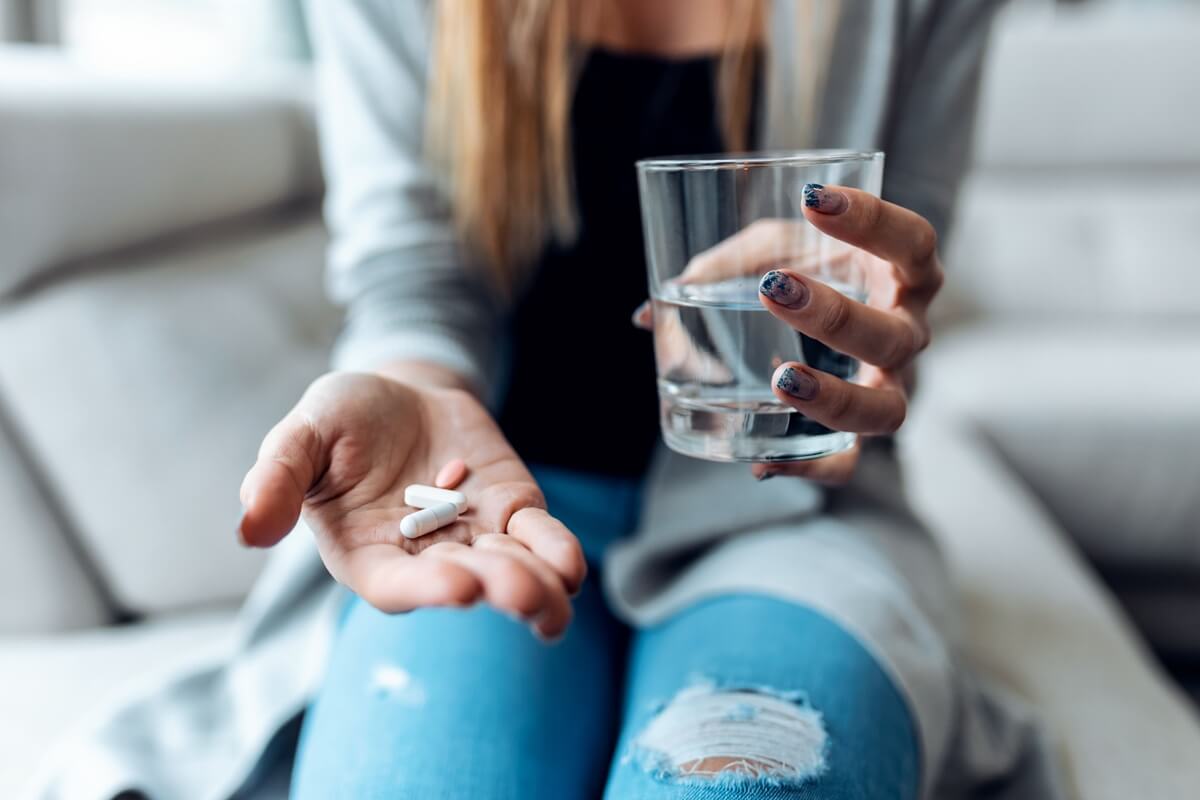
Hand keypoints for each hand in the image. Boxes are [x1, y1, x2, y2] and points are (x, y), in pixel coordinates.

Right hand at [238, 371, 586, 638]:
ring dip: (536, 584)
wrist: (399, 393)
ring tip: (558, 592)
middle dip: (495, 587)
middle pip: (462, 582)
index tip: (459, 588)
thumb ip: (277, 477)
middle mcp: (423, 558)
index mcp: (366, 554)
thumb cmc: (341, 420)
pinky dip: (555, 551)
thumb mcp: (302, 435)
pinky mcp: (511, 511)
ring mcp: (474, 538)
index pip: (396, 585)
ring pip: (509, 571)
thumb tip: (247, 529)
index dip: (427, 590)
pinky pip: (537, 538)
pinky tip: (571, 567)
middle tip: (522, 593)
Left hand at [633, 185, 941, 484]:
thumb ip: (723, 266)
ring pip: (886, 410)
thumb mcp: (775, 251)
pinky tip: (761, 465)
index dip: (872, 220)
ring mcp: (893, 388)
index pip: (913, 242)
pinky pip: (849, 465)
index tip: (814, 200)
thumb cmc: (813, 271)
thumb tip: (645, 316)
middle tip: (772, 288)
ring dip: (833, 398)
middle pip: (895, 334)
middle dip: (835, 314)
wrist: (845, 327)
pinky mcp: (863, 434)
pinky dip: (810, 470)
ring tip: (778, 379)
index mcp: (901, 275)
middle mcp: (908, 333)